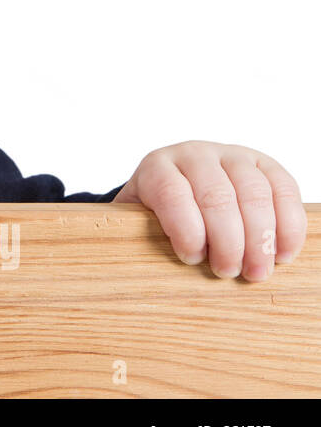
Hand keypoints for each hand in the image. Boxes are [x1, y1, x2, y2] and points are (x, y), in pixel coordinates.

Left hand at [113, 140, 305, 280]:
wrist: (180, 184)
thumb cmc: (157, 213)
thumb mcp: (137, 222)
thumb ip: (138, 237)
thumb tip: (138, 271)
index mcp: (158, 167)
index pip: (171, 194)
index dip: (185, 229)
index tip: (192, 258)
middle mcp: (195, 154)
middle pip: (217, 196)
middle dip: (227, 240)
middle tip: (228, 272)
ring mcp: (232, 155)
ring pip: (255, 193)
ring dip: (260, 238)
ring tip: (257, 271)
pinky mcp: (264, 164)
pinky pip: (284, 189)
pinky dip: (288, 225)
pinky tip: (283, 253)